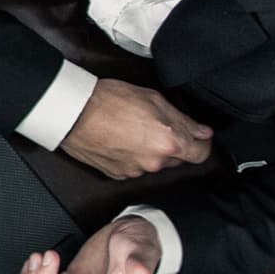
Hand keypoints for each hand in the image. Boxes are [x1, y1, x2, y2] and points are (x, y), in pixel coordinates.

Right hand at [59, 79, 212, 178]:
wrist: (72, 113)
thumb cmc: (108, 101)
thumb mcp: (153, 99)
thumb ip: (182, 119)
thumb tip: (200, 131)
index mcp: (169, 143)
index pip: (201, 153)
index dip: (201, 143)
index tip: (197, 136)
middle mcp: (154, 162)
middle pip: (177, 159)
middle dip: (172, 144)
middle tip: (155, 124)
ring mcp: (135, 171)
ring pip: (154, 163)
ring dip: (150, 150)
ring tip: (132, 130)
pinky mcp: (117, 174)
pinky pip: (133, 167)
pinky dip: (131, 156)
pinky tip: (120, 140)